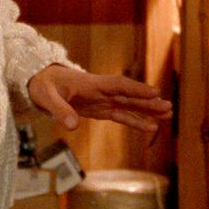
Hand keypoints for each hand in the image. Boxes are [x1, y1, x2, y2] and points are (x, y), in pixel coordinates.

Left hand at [27, 65, 171, 132]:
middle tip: (168, 107)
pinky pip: (121, 115)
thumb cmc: (42, 85)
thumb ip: (60, 111)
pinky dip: (135, 121)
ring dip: (147, 110)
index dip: (135, 89)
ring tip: (167, 115)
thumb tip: (73, 126)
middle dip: (148, 102)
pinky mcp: (99, 109)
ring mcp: (102, 100)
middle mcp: (101, 91)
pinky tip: (149, 127)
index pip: (118, 85)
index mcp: (91, 84)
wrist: (40, 81)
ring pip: (129, 105)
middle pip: (128, 96)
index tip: (154, 92)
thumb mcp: (46, 97)